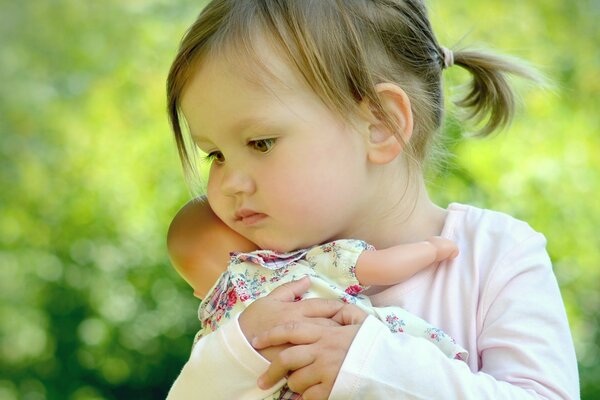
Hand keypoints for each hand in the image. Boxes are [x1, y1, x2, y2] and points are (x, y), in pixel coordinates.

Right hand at [238, 276, 343, 360]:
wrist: (237, 346)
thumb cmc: (253, 321)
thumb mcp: (269, 300)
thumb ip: (290, 289)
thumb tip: (308, 279)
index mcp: (295, 309)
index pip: (325, 306)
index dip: (339, 307)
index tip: (349, 309)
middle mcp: (299, 325)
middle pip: (330, 323)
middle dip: (344, 324)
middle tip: (355, 326)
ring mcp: (298, 344)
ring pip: (325, 341)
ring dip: (337, 340)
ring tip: (347, 341)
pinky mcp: (294, 360)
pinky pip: (314, 358)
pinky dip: (325, 356)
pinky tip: (333, 357)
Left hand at [253, 303, 368, 399]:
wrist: (389, 365)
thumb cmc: (373, 342)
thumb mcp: (359, 320)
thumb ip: (343, 311)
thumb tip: (335, 304)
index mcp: (325, 331)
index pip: (290, 329)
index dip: (271, 334)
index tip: (256, 340)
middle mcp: (322, 349)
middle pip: (286, 359)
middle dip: (271, 371)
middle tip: (262, 380)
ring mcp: (325, 369)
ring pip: (296, 379)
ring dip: (293, 385)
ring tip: (293, 388)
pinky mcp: (331, 387)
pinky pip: (308, 396)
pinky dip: (304, 399)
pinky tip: (304, 398)